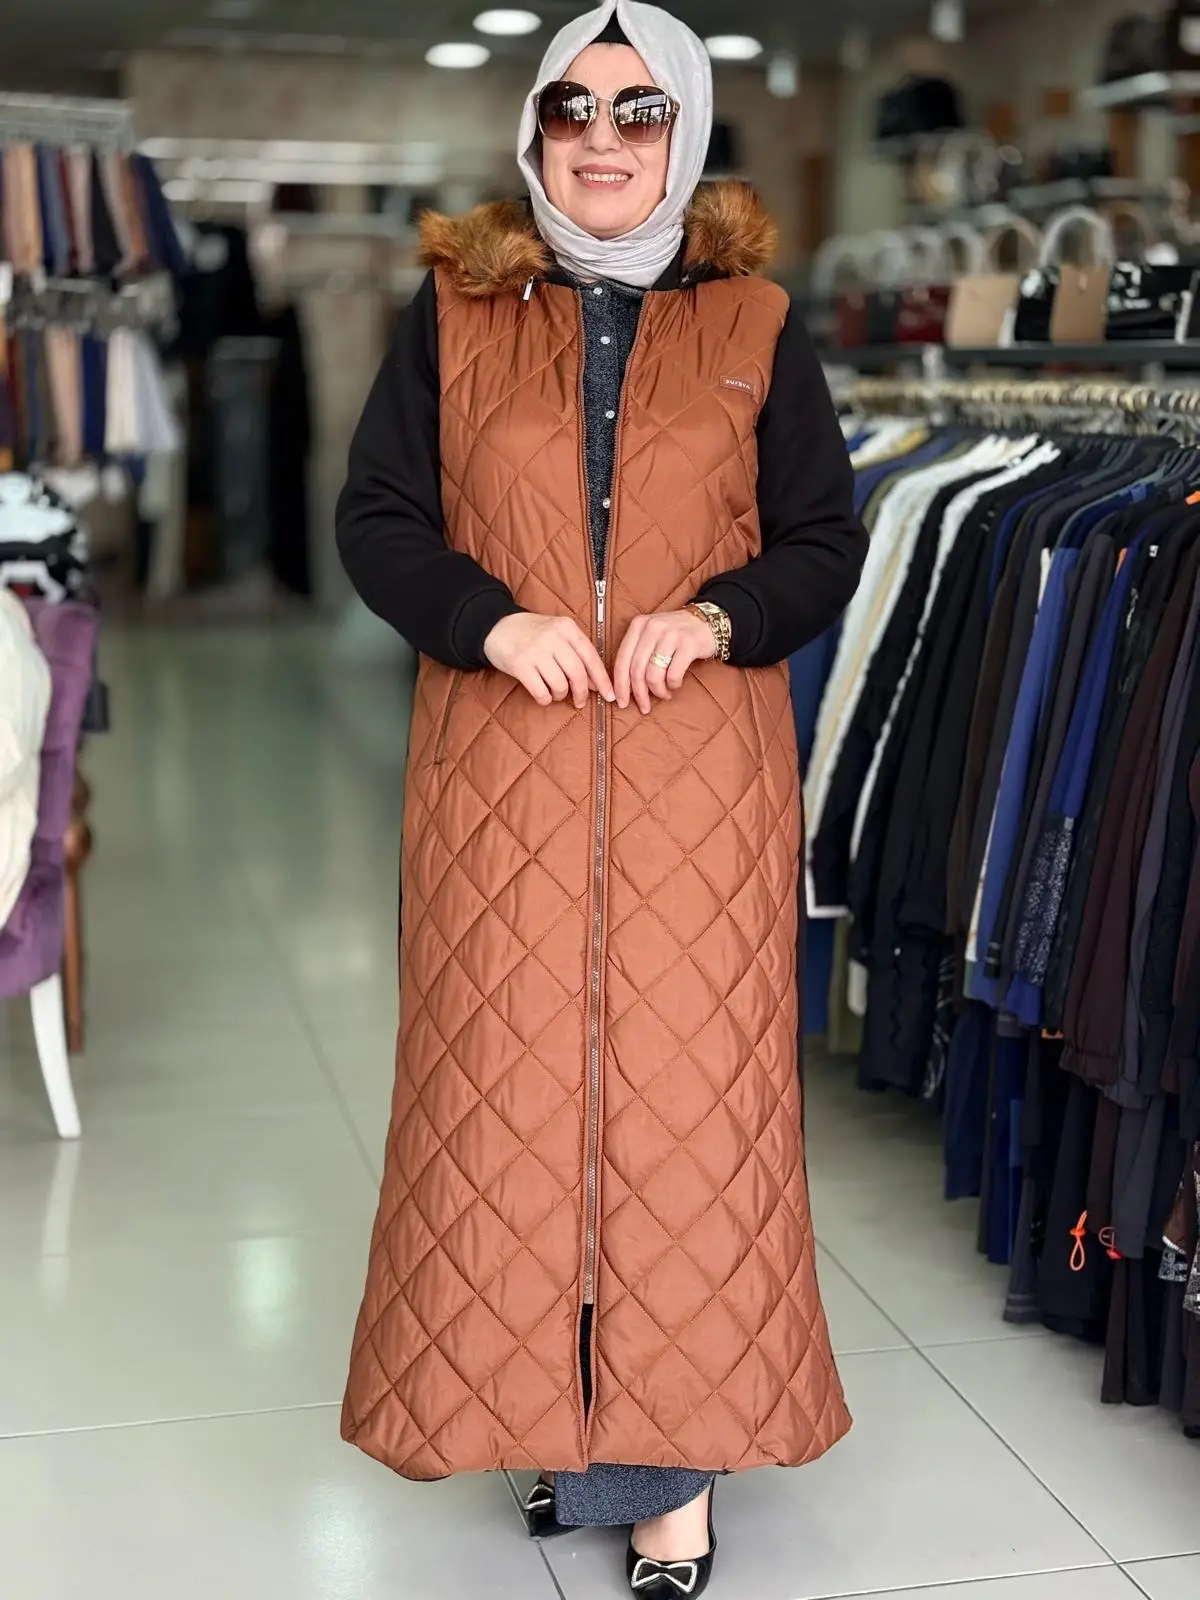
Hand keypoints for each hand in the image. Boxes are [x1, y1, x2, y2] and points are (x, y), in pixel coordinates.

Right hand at [483, 612, 615, 707]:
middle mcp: (553, 637)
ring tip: (556, 692)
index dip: (602, 680)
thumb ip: (577, 654)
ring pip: (560, 685)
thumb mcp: (557, 633)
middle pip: (578, 674)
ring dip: (561, 695)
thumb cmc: (532, 633)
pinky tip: (543, 694)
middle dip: (582, 693)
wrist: (496, 626)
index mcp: (566, 628)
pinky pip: (541, 692)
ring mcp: (535, 651)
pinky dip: (545, 698)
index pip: (591, 657)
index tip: (609, 695)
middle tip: (581, 701)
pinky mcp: (520, 665)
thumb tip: (595, 683)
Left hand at [614, 609, 715, 714]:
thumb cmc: (675, 635)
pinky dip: (673, 685)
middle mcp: (652, 627)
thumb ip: (636, 655)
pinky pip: (673, 675)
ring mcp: (671, 635)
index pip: (622, 660)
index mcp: (638, 625)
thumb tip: (624, 688)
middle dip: (639, 694)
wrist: (706, 623)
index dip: (620, 685)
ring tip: (664, 693)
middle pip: (636, 670)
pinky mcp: (689, 644)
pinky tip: (675, 684)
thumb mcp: (651, 635)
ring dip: (658, 691)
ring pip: (653, 675)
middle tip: (644, 706)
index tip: (621, 702)